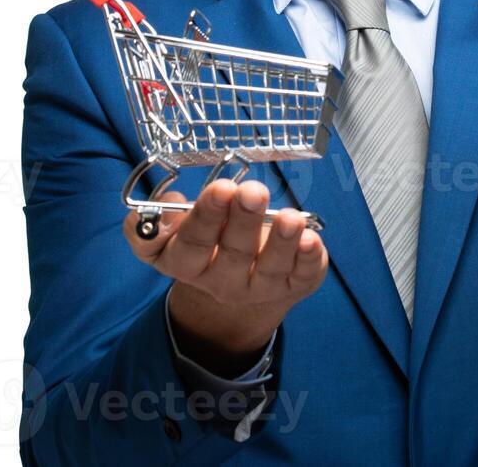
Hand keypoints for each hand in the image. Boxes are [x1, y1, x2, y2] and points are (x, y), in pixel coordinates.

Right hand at [125, 179, 327, 375]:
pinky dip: (309, 258)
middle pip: (233, 253)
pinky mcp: (293, 285)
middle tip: (253, 192)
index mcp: (186, 262)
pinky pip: (303, 275)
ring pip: (270, 267)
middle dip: (245, 220)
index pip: (191, 243)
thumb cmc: (210, 237)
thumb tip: (169, 202)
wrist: (241, 279)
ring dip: (281, 242)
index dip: (204, 218)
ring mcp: (258, 288)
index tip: (221, 189)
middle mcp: (220, 281)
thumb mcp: (179, 227)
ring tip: (290, 218)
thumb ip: (166, 215)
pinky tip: (311, 238)